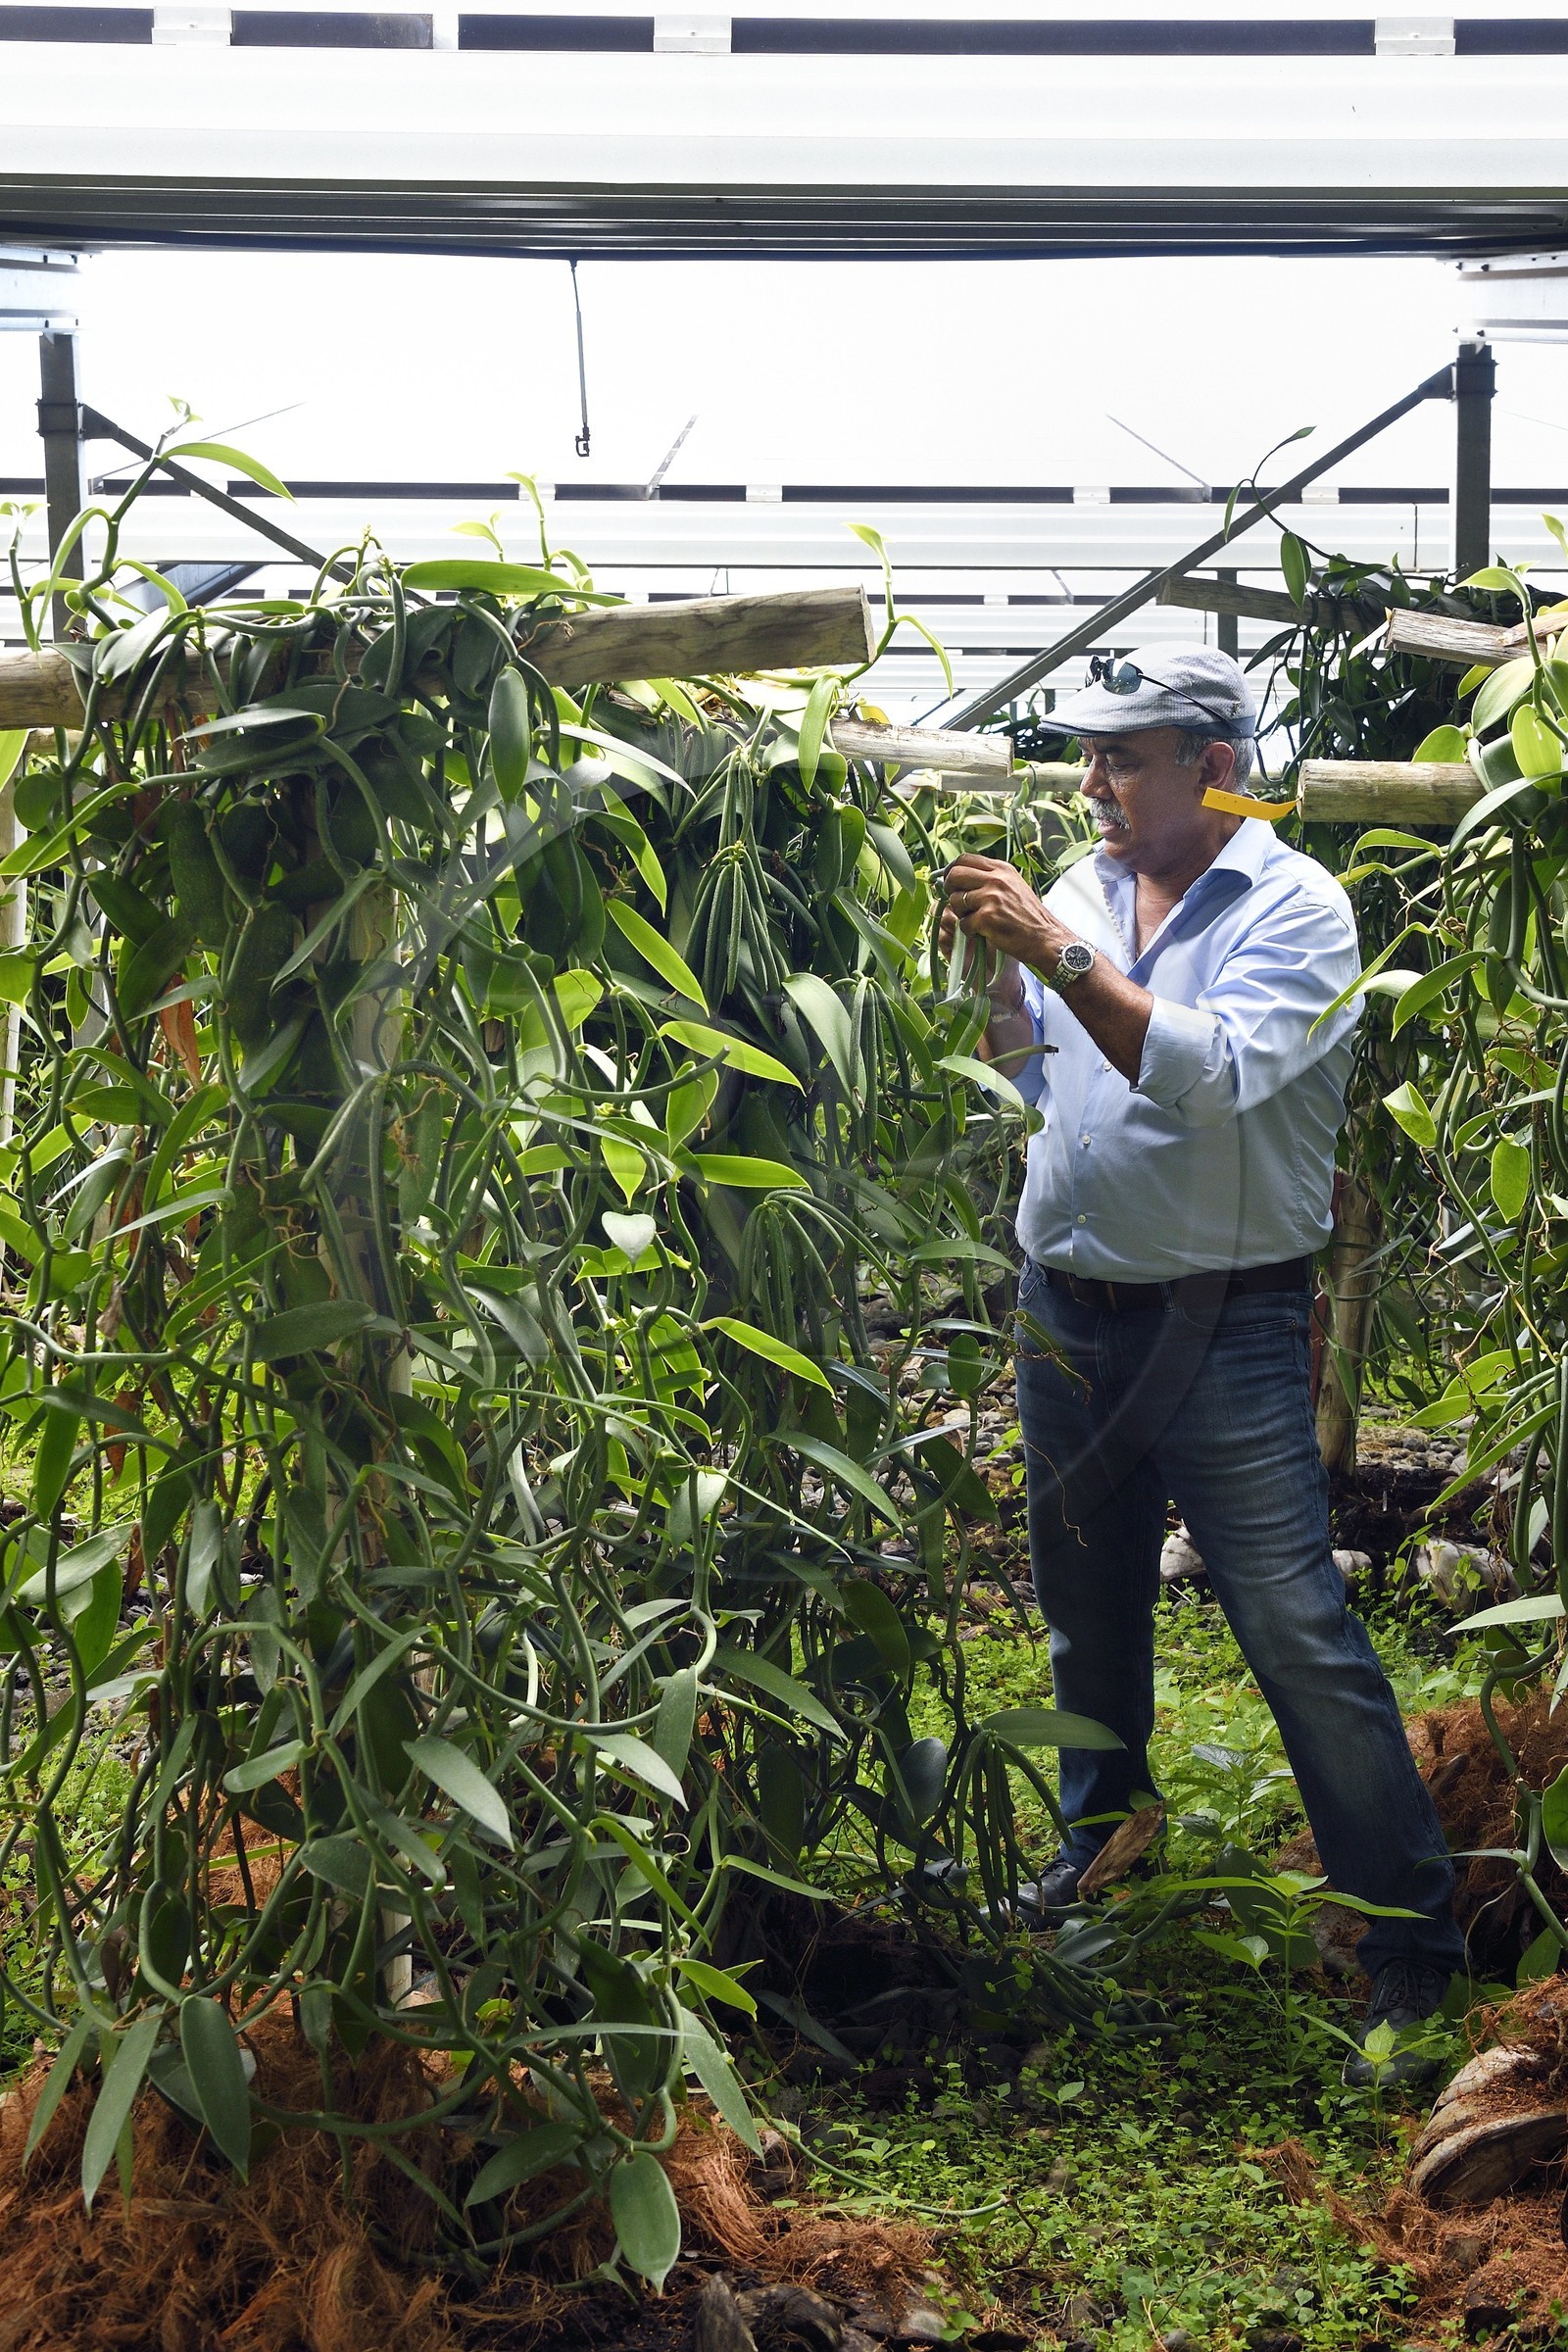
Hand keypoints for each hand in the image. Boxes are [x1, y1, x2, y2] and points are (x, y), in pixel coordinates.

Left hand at [939, 854, 1063, 983]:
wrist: (1045, 938)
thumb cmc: (1028, 915)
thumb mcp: (1014, 885)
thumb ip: (991, 877)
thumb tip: (960, 874)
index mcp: (1001, 869)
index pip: (964, 859)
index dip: (952, 870)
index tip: (952, 882)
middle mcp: (996, 879)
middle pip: (954, 875)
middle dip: (949, 889)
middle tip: (957, 902)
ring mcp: (991, 898)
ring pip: (956, 900)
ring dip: (960, 913)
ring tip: (975, 920)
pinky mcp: (987, 918)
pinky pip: (963, 923)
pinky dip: (969, 931)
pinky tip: (982, 932)